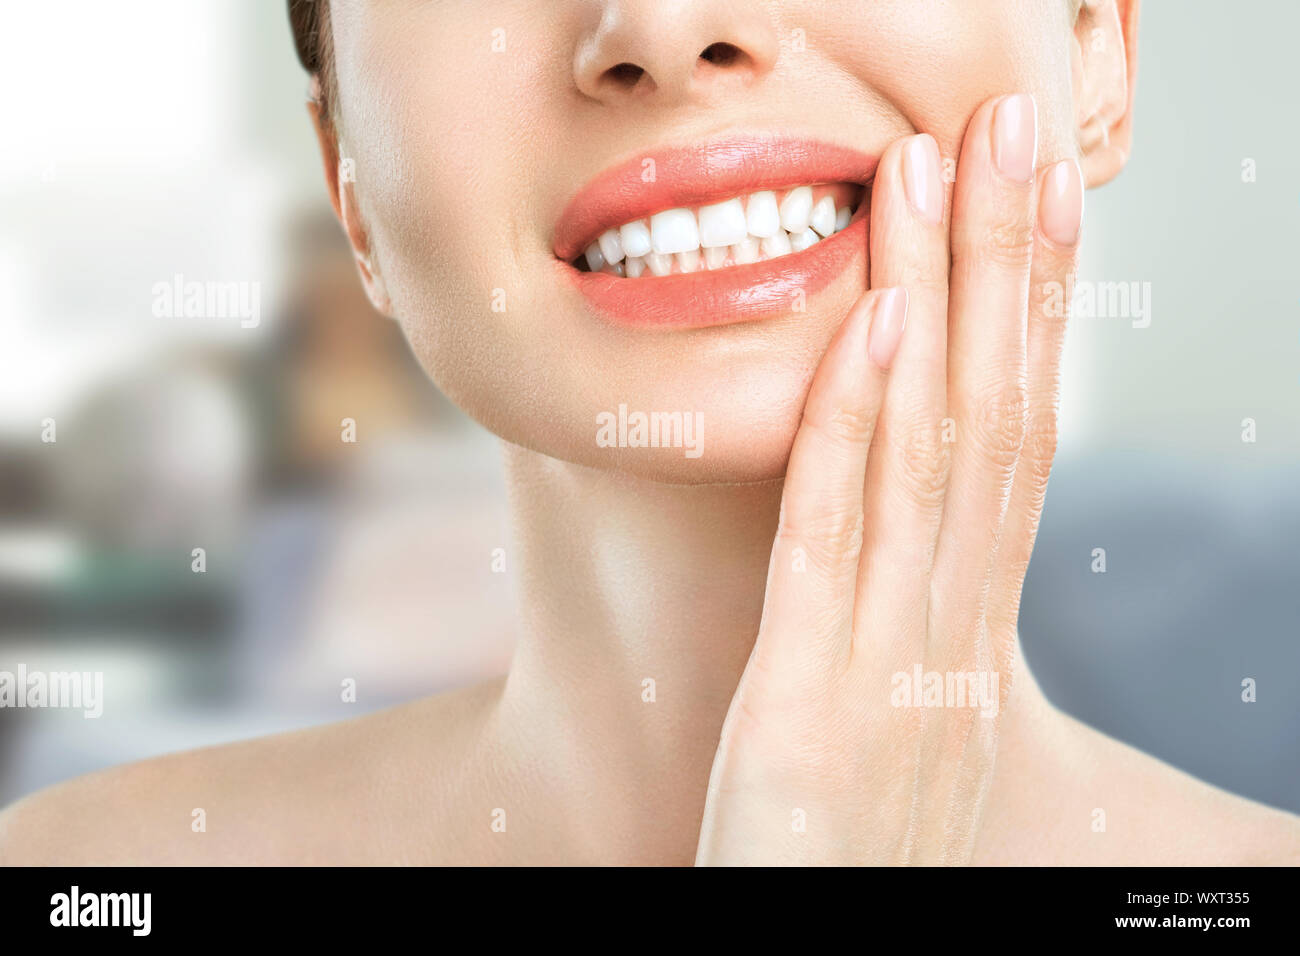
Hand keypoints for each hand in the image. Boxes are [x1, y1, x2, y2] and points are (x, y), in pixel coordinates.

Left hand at [696, 94, 1083, 864]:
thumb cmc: (848, 850)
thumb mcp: (894, 718)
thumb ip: (904, 616)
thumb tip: (904, 518)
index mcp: (967, 630)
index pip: (1017, 442)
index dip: (1034, 317)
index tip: (1043, 204)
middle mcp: (950, 630)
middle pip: (994, 417)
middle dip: (1006, 266)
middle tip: (1015, 130)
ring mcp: (892, 664)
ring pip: (930, 453)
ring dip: (938, 303)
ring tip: (940, 175)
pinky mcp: (811, 707)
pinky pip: (840, 544)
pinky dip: (859, 429)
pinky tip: (872, 328)